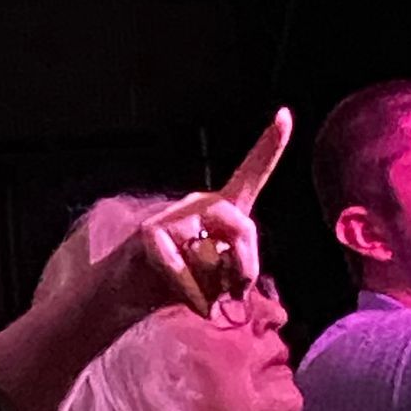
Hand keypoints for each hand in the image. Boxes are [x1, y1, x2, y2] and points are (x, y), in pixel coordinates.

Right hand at [0, 111, 288, 410]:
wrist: (126, 295)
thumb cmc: (177, 285)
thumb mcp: (220, 279)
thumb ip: (237, 270)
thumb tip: (236, 282)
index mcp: (220, 211)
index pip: (250, 177)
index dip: (269, 146)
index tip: (285, 115)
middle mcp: (198, 204)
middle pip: (243, 226)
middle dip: (245, 265)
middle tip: (236, 294)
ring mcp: (171, 215)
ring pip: (215, 251)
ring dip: (212, 284)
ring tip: (193, 292)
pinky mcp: (149, 232)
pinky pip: (183, 269)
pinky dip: (188, 293)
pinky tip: (176, 295)